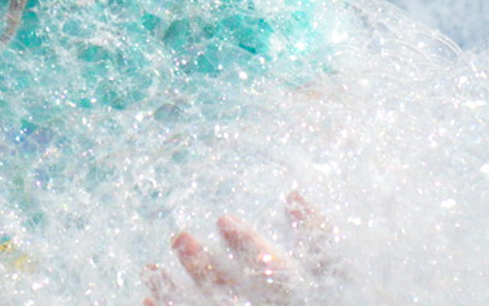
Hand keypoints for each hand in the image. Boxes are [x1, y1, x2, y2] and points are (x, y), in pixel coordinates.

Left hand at [144, 192, 337, 305]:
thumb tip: (294, 194)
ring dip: (175, 295)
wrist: (334, 303)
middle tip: (179, 237)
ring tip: (151, 269)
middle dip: (203, 268)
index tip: (223, 220)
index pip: (278, 275)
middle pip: (235, 297)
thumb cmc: (338, 294)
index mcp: (303, 297)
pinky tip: (148, 301)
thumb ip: (320, 237)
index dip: (250, 246)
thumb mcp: (340, 271)